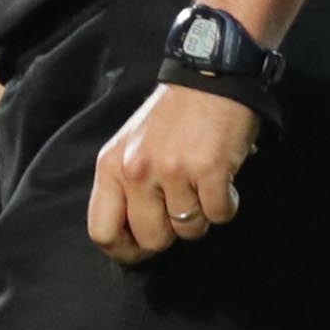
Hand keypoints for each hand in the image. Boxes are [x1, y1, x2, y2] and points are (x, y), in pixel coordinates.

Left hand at [87, 78, 258, 263]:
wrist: (210, 78)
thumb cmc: (171, 118)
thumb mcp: (130, 148)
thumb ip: (124, 187)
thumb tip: (130, 236)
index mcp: (110, 168)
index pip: (102, 232)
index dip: (124, 251)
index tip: (141, 249)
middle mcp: (136, 171)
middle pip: (150, 239)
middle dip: (171, 234)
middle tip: (183, 210)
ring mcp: (172, 171)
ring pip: (189, 229)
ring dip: (202, 216)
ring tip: (204, 187)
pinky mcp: (209, 169)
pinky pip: (219, 214)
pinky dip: (227, 205)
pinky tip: (224, 183)